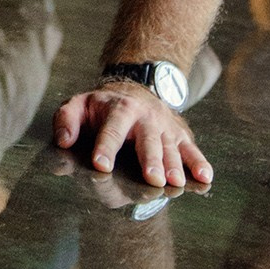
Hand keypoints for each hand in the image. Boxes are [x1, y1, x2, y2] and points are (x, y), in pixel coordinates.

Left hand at [53, 82, 212, 188]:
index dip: (106, 147)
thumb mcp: (79, 104)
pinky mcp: (180, 134)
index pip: (111, 129)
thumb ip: (66, 119)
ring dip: (174, 165)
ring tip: (175, 182)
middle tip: (152, 179)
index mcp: (118, 108)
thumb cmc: (102, 106)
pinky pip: (191, 149)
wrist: (135, 86)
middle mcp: (144, 117)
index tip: (101, 166)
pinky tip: (205, 177)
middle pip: (147, 140)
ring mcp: (164, 126)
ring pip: (170, 146)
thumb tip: (63, 141)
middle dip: (150, 159)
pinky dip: (199, 162)